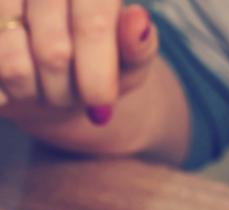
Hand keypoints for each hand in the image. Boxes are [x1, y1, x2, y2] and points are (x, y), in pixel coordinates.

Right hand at [0, 1, 157, 126]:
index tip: (101, 105)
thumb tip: (137, 22)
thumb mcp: (132, 60)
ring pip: (13, 64)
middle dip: (66, 91)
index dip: (98, 73)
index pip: (93, 24)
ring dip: (34, 94)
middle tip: (72, 97)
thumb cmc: (102, 64)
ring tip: (47, 90)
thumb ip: (139, 45)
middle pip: (53, 52)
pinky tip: (15, 91)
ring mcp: (4, 2)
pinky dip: (6, 94)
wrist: (58, 74)